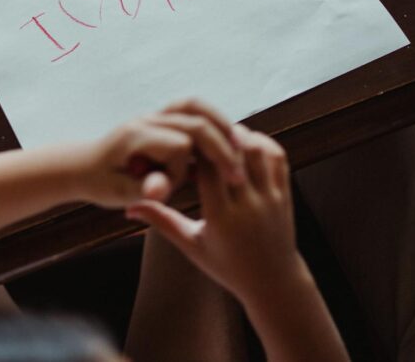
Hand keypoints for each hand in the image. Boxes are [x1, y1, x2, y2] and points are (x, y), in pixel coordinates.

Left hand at [78, 99, 244, 207]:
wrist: (84, 164)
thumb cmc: (101, 182)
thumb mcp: (118, 193)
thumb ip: (142, 189)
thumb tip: (160, 190)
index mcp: (135, 136)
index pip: (178, 147)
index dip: (183, 170)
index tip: (175, 189)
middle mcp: (146, 119)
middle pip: (195, 121)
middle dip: (219, 148)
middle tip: (236, 176)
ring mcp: (155, 114)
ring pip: (196, 106)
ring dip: (221, 126)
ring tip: (240, 149)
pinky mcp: (163, 116)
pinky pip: (194, 108)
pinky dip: (214, 121)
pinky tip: (227, 142)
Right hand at [126, 125, 304, 304]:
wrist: (272, 284)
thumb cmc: (227, 266)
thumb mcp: (190, 245)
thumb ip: (162, 221)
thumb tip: (129, 208)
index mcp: (222, 218)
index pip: (208, 169)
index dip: (194, 150)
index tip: (183, 142)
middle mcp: (249, 205)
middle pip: (234, 154)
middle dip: (216, 139)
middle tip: (202, 132)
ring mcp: (271, 199)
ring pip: (257, 151)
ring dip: (240, 137)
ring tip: (222, 136)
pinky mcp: (285, 196)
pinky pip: (278, 158)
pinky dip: (262, 143)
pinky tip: (245, 142)